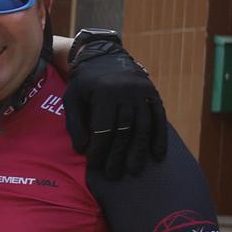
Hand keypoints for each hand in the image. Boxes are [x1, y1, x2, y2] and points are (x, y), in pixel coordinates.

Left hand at [62, 33, 168, 179]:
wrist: (105, 56)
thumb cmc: (84, 82)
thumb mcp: (72, 98)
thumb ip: (75, 123)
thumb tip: (83, 149)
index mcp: (105, 93)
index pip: (103, 129)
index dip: (99, 150)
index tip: (95, 167)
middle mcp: (127, 92)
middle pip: (124, 130)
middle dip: (118, 156)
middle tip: (113, 175)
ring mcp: (143, 92)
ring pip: (143, 127)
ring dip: (139, 151)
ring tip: (134, 171)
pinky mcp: (153, 94)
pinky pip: (159, 118)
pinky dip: (159, 137)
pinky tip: (158, 155)